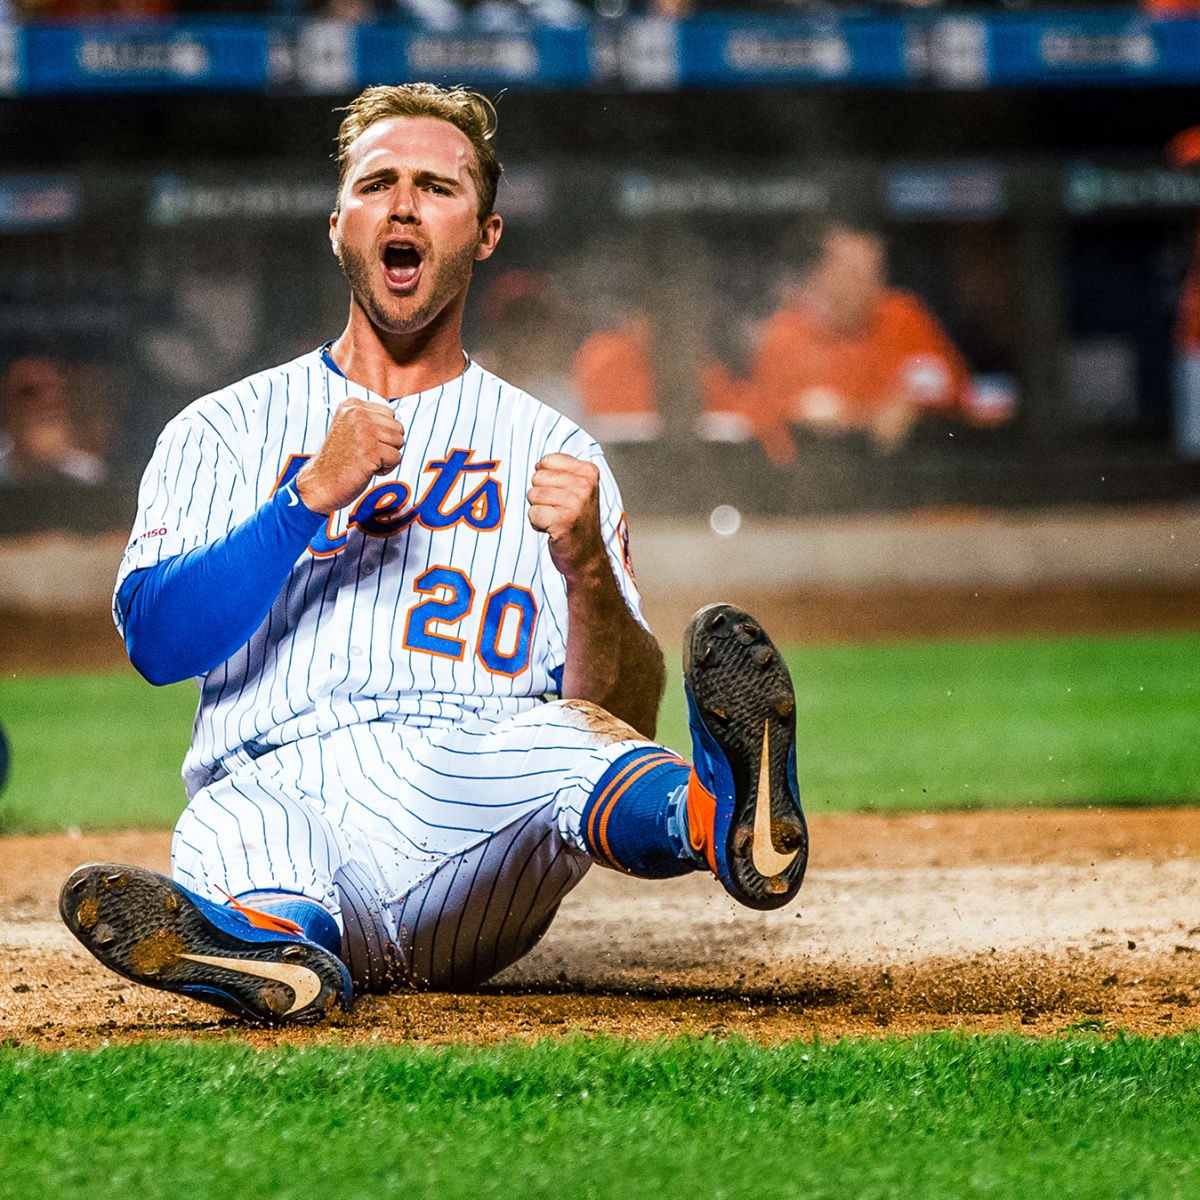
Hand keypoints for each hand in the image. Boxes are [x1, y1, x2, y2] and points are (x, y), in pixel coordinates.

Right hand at [296, 398, 404, 513]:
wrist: (321, 483)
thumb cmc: (339, 460)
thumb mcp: (351, 429)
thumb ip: (372, 420)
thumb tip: (400, 424)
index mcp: (352, 405)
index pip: (390, 414)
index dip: (382, 434)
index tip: (361, 443)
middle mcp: (357, 414)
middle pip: (398, 428)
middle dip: (387, 445)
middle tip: (364, 454)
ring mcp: (364, 431)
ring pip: (399, 442)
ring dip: (386, 457)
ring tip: (365, 461)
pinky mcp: (370, 450)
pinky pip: (397, 458)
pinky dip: (386, 468)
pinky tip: (367, 469)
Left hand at [527, 453, 606, 583]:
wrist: (587, 556)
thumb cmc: (577, 521)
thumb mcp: (578, 489)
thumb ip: (562, 471)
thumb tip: (537, 462)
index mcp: (589, 472)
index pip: (546, 461)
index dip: (546, 480)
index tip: (562, 495)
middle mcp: (585, 485)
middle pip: (537, 477)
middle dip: (541, 496)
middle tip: (558, 510)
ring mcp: (575, 502)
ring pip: (532, 495)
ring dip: (539, 510)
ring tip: (556, 519)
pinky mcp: (563, 520)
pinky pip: (532, 513)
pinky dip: (537, 524)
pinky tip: (553, 530)